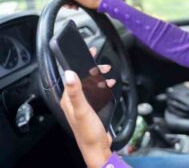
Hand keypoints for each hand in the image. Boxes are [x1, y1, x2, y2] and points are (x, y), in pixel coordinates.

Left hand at [60, 48, 114, 167]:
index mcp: (68, 98)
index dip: (80, 62)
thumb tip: (68, 73)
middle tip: (104, 66)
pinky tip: (110, 86)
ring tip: (109, 74)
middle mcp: (74, 100)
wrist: (97, 147)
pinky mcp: (91, 108)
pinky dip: (103, 86)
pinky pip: (96, 92)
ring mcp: (83, 104)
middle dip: (94, 69)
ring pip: (91, 84)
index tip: (88, 52)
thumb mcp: (82, 109)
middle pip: (83, 78)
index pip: (72, 75)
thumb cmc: (88, 131)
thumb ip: (75, 91)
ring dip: (100, 77)